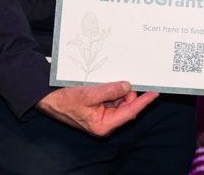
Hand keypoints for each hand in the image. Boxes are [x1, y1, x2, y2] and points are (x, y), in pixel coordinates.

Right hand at [34, 81, 158, 136]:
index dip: (143, 102)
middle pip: (126, 107)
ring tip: (117, 79)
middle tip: (134, 78)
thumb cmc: (65, 100)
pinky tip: (112, 82)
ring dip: (121, 91)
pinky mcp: (98, 108)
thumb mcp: (88, 94)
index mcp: (104, 125)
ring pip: (120, 102)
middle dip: (130, 93)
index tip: (155, 92)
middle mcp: (105, 122)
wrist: (48, 99)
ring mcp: (102, 115)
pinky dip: (114, 90)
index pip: (130, 112)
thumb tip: (127, 86)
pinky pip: (111, 99)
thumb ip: (109, 91)